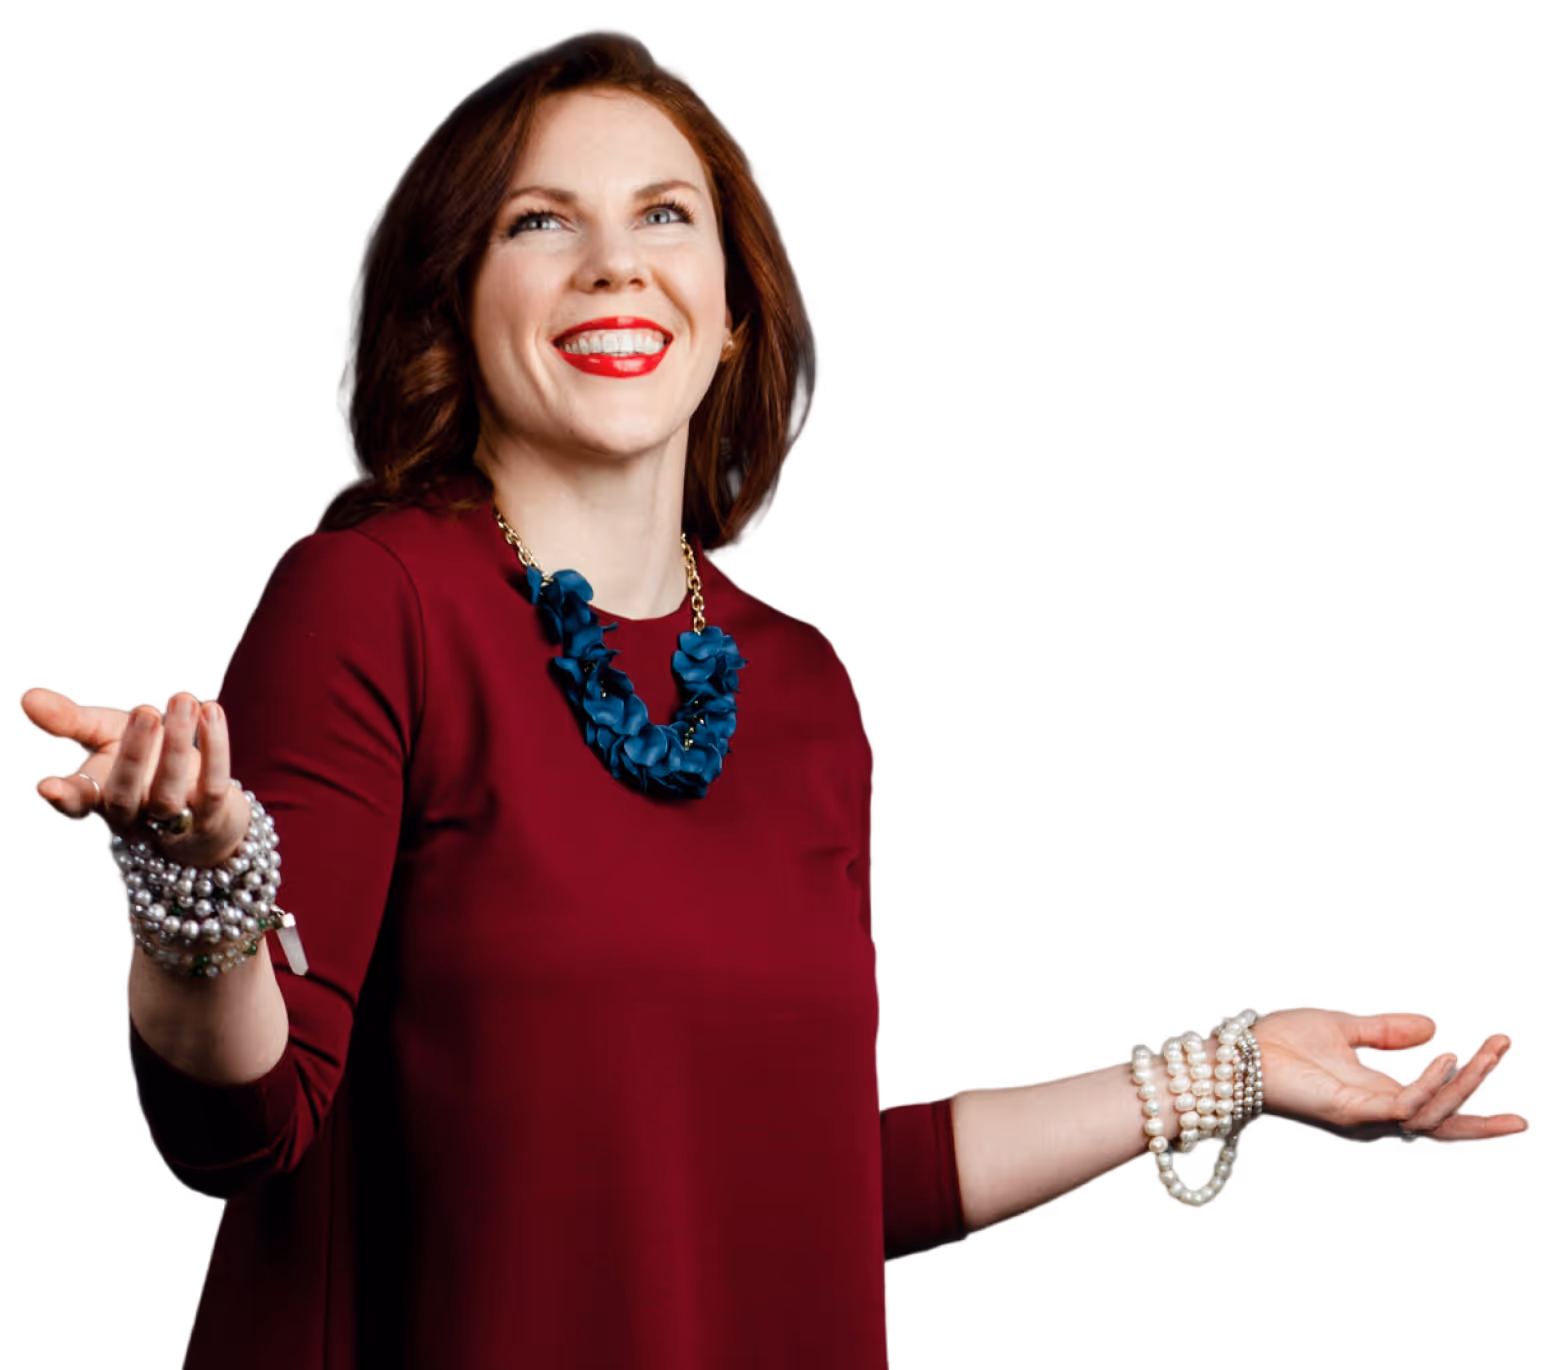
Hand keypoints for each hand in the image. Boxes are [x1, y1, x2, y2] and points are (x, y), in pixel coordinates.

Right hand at [22, 685, 251, 870]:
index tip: (47, 785)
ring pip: (169, 793)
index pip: (75, 802)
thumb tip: (26, 697)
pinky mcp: (211, 817)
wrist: (201, 800)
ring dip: (177, 744)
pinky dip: (215, 748)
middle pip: (124, 795)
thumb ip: (69, 720)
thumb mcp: (103, 736)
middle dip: (133, 752)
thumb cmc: (142, 761)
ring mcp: (171, 821)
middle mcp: (131, 815)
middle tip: (144, 710)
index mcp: (96, 798)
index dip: (61, 797)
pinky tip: (211, 711)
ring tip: (182, 698)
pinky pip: (214, 786)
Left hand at [1249, 1005, 1529, 1145]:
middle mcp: (1378, 1117)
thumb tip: (1435, 1026)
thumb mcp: (1344, 1027)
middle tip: (1507, 1047)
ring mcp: (1367, 1121)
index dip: (1478, 1109)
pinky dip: (1430, 1086)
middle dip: (1484, 1097)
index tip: (1522, 1114)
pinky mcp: (1352, 1116)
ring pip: (1435, 1115)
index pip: (1439, 1112)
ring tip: (1485, 1048)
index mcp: (1378, 1097)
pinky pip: (1406, 1109)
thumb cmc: (1279, 1043)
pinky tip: (1446, 1057)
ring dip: (1466, 1084)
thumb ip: (1386, 1030)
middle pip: (1447, 1121)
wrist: (1234, 1055)